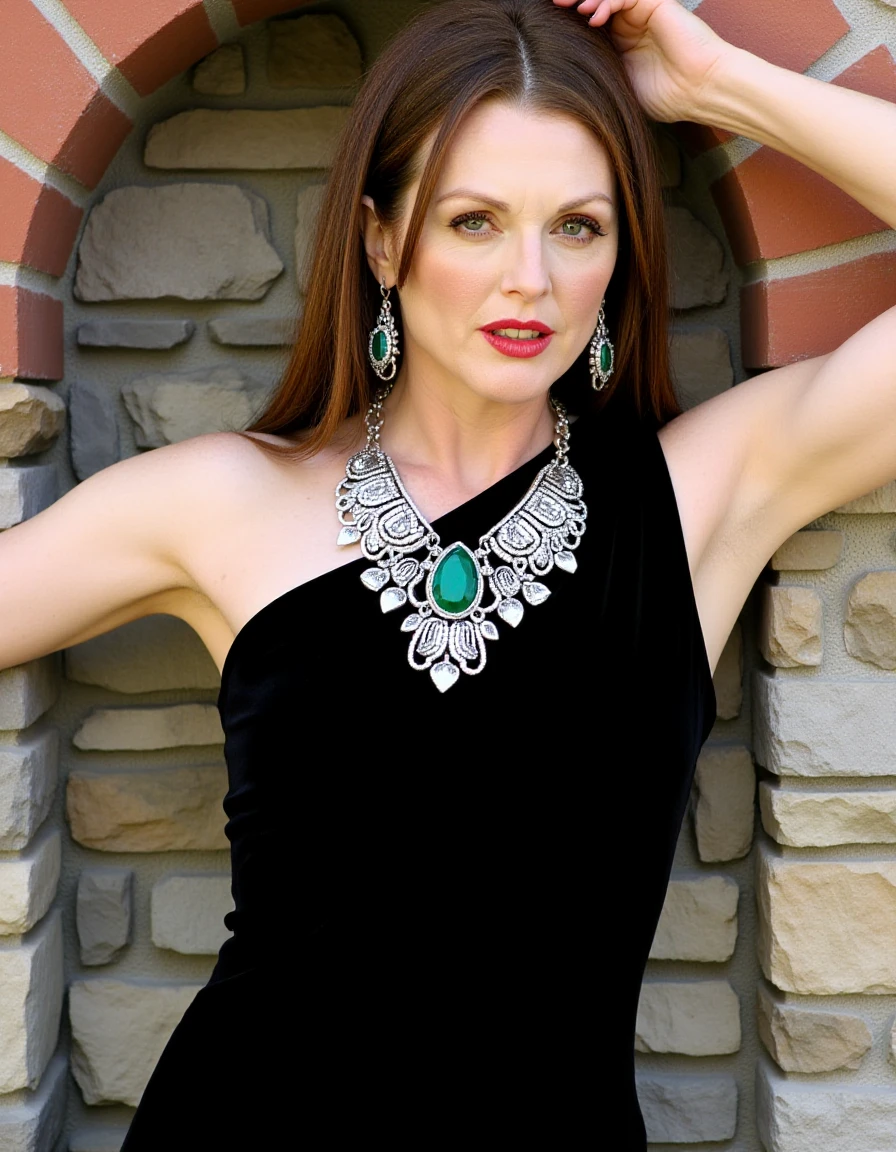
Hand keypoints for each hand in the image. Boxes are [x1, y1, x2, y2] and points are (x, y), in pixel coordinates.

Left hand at [552, 0, 732, 122]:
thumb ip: (598, 72)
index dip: (570, 21)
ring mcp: (643, 11)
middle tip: (554, 4)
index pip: (590, 22)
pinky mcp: (656, 3)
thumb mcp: (620, 86)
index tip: (548, 24)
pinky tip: (594, 16)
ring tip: (569, 7)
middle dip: (574, 1)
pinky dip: (608, 1)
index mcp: (622, 41)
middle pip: (597, 2)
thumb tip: (562, 77)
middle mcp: (631, 22)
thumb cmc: (665, 96)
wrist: (699, 91)